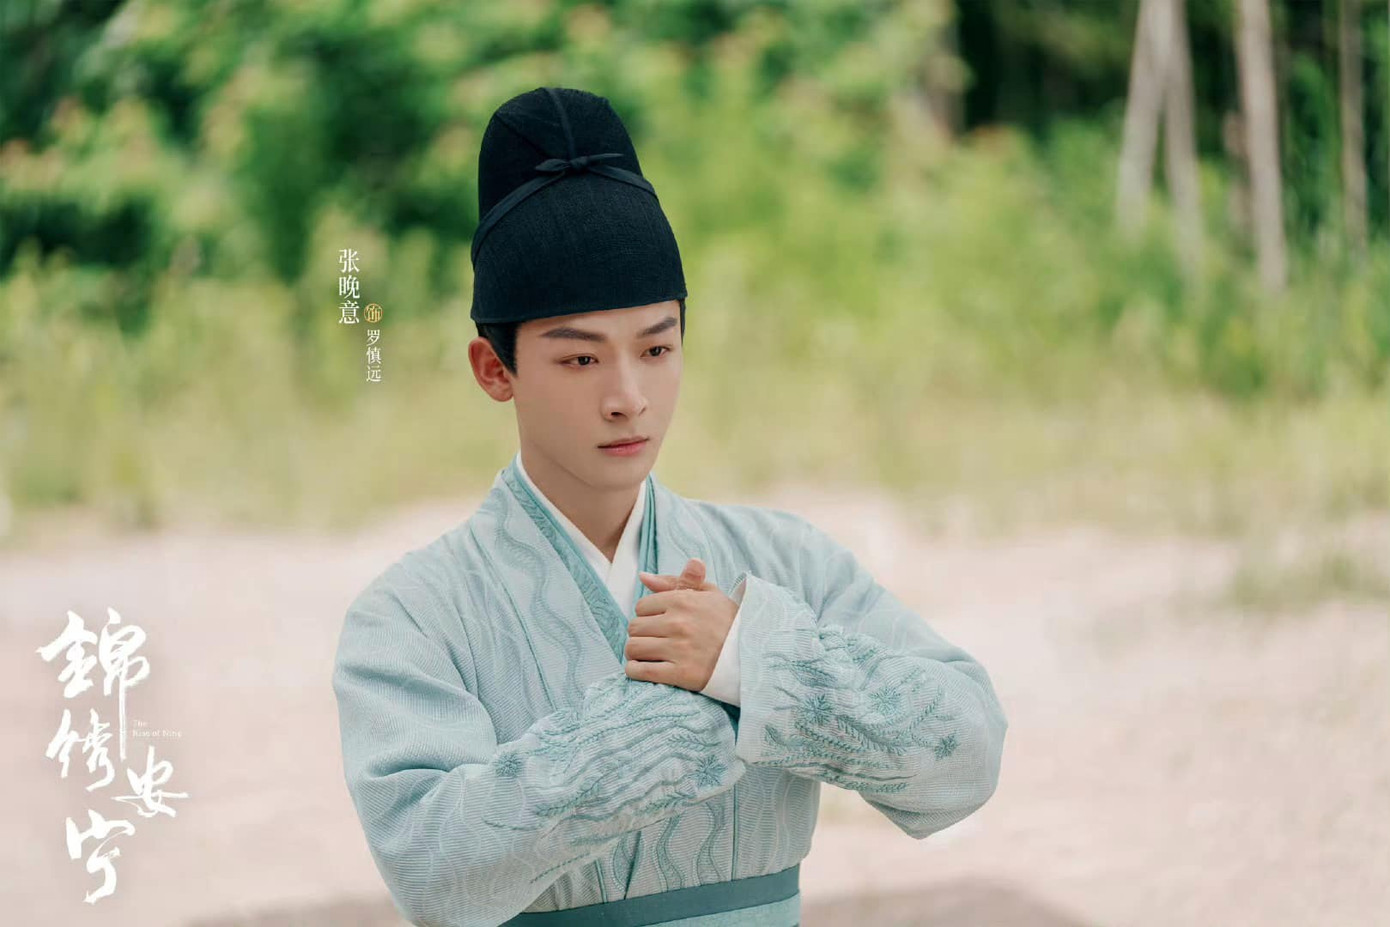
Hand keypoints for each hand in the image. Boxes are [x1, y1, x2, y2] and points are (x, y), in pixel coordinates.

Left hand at [625, 558, 737, 692]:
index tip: (658, 623)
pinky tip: (642, 669)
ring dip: (636, 653)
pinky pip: (641, 671)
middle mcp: (678, 623)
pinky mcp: (680, 674)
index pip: (641, 606)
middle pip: (634, 628)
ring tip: (648, 655)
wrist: (754, 655)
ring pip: (633, 649)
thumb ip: (676, 582)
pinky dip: (635, 671)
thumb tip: (643, 576)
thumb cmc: (730, 622)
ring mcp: (678, 649)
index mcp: (683, 601)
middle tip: (653, 640)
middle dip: (640, 634)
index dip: (648, 615)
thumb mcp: (709, 594)